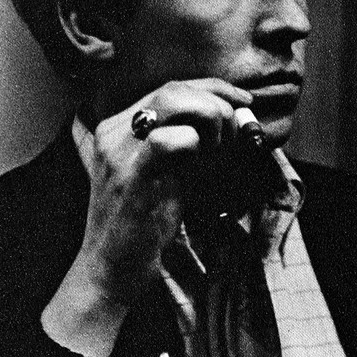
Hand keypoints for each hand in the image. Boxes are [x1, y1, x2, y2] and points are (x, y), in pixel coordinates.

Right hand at [74, 78, 252, 295]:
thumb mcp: (171, 175)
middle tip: (236, 133)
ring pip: (172, 102)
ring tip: (218, 152)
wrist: (114, 269)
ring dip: (210, 121)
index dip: (213, 88)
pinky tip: (201, 166)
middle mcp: (113, 130)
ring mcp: (118, 150)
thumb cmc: (145, 225)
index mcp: (118, 126)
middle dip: (217, 104)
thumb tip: (235, 122)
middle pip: (173, 89)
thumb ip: (195, 146)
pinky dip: (196, 145)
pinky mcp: (129, 174)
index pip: (170, 87)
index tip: (244, 102)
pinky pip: (169, 140)